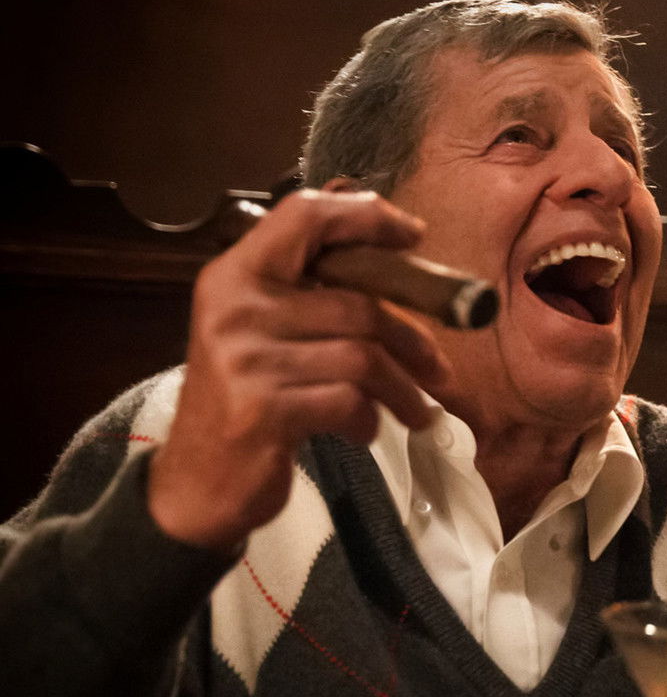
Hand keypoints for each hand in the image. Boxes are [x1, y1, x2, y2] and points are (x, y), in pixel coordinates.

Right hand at [150, 187, 450, 550]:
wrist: (198, 481)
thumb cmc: (249, 398)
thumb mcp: (266, 332)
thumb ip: (314, 289)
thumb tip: (395, 239)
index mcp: (235, 274)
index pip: (304, 214)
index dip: (367, 217)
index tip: (415, 235)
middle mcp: (234, 307)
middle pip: (359, 305)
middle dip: (413, 341)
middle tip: (437, 370)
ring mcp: (245, 360)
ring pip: (363, 358)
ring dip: (403, 391)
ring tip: (415, 410)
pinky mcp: (261, 410)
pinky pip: (349, 401)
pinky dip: (370, 420)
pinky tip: (363, 431)